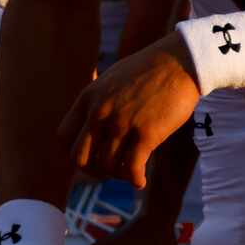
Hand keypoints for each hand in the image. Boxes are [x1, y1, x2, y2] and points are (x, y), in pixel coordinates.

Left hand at [58, 37, 202, 187]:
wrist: (181, 62)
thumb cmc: (152, 69)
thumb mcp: (113, 79)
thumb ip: (99, 99)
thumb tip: (96, 118)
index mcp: (88, 99)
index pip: (64, 137)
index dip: (74, 152)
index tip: (89, 157)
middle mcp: (99, 114)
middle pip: (80, 158)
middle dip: (92, 170)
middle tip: (107, 171)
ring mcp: (121, 124)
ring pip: (106, 166)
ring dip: (116, 175)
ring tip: (128, 174)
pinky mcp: (147, 134)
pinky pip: (132, 168)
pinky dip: (134, 180)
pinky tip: (140, 182)